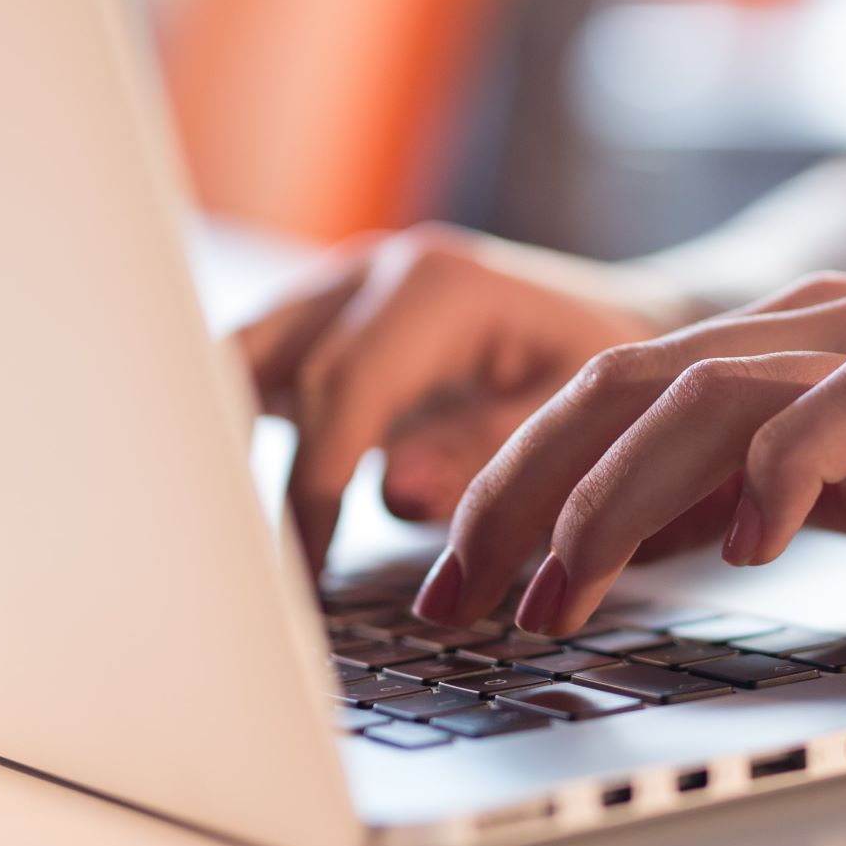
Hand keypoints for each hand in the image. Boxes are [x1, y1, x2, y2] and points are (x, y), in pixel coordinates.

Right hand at [233, 223, 680, 569]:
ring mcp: (342, 286)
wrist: (622, 323)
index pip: (338, 390)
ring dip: (226, 437)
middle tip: (240, 561)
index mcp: (436, 285)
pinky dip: (242, 425)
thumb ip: (487, 454)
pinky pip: (258, 366)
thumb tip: (397, 494)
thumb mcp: (573, 417)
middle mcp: (375, 271)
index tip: (308, 573)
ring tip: (223, 532)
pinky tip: (239, 500)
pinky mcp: (326, 316)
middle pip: (267, 365)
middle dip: (245, 466)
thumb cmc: (603, 376)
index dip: (312, 487)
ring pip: (241, 356)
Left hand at [414, 273, 845, 631]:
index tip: (455, 581)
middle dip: (519, 496)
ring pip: (696, 398)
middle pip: (617, 388)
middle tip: (460, 599)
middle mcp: (813, 326)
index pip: (605, 394)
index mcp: (780, 342)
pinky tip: (741, 555)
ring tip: (560, 597)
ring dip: (607, 504)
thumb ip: (744, 494)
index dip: (511, 483)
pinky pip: (832, 416)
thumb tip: (619, 547)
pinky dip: (770, 480)